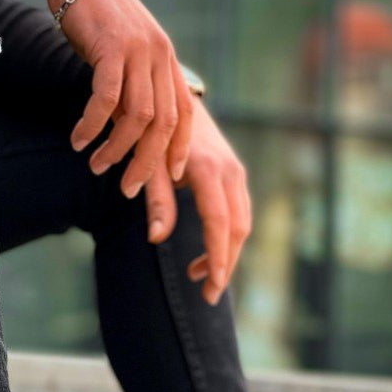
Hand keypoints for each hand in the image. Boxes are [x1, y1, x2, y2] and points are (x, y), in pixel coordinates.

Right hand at [43, 0, 192, 195]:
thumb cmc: (99, 22)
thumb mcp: (127, 57)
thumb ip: (136, 90)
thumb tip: (134, 133)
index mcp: (168, 62)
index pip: (185, 115)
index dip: (179, 150)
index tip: (172, 180)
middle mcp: (161, 57)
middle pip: (163, 125)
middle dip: (147, 164)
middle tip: (129, 190)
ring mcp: (139, 51)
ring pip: (137, 117)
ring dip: (117, 150)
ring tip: (97, 167)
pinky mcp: (112, 47)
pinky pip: (106, 99)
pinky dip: (92, 126)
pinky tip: (79, 141)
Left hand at [146, 97, 251, 304]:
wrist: (172, 96)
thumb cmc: (153, 132)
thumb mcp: (149, 166)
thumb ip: (156, 201)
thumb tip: (156, 239)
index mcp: (208, 169)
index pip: (219, 224)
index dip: (217, 258)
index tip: (211, 287)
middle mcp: (229, 171)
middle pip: (237, 229)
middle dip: (225, 265)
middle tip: (208, 295)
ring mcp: (236, 172)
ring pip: (242, 224)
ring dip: (225, 255)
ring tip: (198, 277)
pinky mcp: (235, 175)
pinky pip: (238, 214)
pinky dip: (226, 239)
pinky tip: (205, 255)